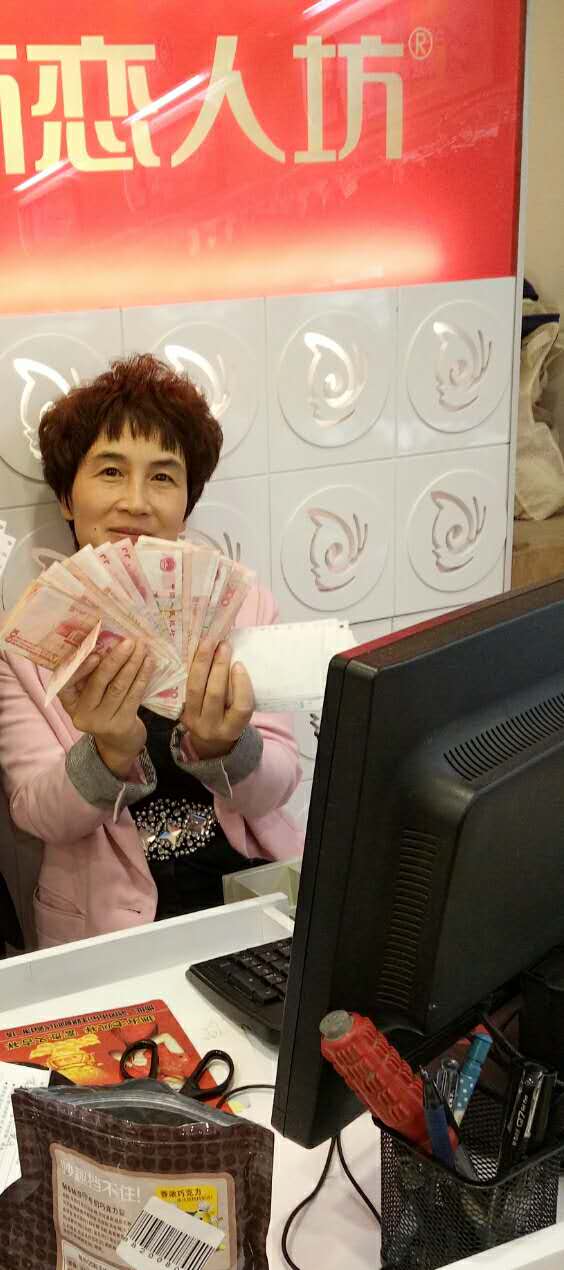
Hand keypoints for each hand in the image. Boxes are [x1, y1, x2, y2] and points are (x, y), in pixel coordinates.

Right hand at [58, 639, 154, 777]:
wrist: (119, 742)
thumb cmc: (104, 709)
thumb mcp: (91, 695)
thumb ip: (92, 675)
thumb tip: (107, 643)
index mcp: (70, 703)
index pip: (67, 684)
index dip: (81, 669)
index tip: (96, 654)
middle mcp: (82, 714)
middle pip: (99, 682)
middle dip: (116, 659)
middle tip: (129, 642)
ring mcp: (101, 722)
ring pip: (118, 687)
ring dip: (132, 664)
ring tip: (142, 648)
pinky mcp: (121, 725)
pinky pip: (133, 696)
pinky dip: (142, 677)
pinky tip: (149, 663)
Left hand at [180, 640, 253, 761]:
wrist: (209, 741)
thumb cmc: (230, 720)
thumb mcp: (239, 715)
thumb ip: (240, 694)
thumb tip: (236, 660)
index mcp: (232, 730)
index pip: (241, 708)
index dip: (241, 685)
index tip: (239, 664)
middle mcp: (211, 728)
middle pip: (215, 695)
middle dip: (219, 666)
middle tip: (223, 645)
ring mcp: (192, 720)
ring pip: (195, 688)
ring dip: (202, 662)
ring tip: (208, 643)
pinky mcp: (179, 712)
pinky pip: (183, 687)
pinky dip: (189, 669)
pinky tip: (193, 652)